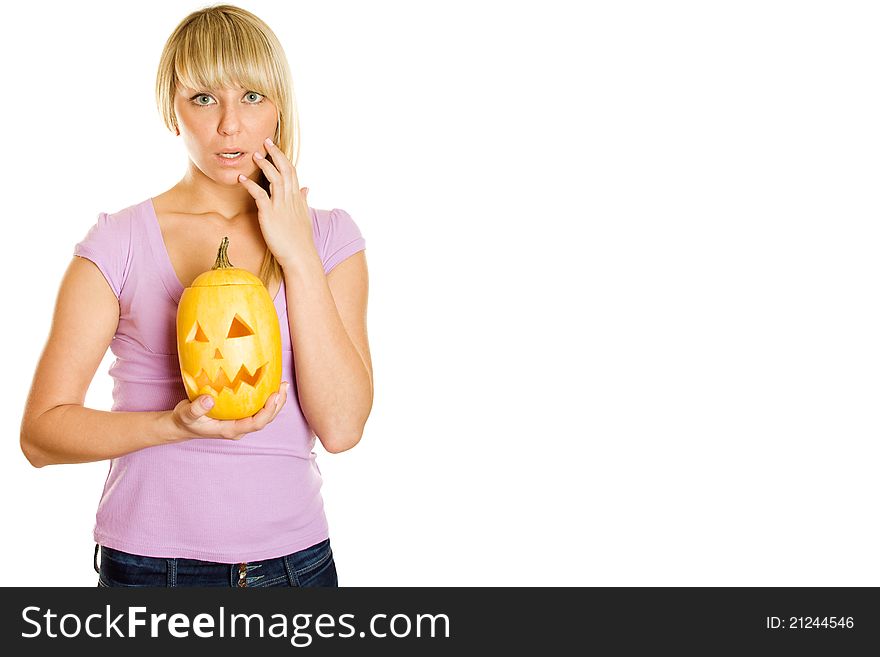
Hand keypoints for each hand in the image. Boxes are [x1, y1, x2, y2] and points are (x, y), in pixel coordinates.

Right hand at [168, 382, 289, 440]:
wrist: (181, 425)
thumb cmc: (184, 420)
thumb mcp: (186, 414)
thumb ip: (196, 408)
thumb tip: (210, 399)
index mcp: (230, 430)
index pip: (256, 424)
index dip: (268, 411)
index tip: (274, 396)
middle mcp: (239, 428)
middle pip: (265, 419)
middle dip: (277, 404)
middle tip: (284, 386)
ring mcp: (240, 422)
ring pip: (263, 414)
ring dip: (274, 401)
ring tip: (282, 384)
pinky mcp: (238, 415)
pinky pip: (256, 408)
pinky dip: (265, 398)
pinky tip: (268, 385)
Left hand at [238, 137, 313, 266]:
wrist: (300, 256)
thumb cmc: (301, 240)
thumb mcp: (305, 217)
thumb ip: (304, 200)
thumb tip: (306, 188)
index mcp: (297, 198)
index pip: (292, 172)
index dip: (282, 158)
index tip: (274, 147)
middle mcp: (291, 199)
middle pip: (284, 170)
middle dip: (275, 154)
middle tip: (265, 141)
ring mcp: (281, 206)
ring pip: (274, 178)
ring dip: (264, 165)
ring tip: (254, 155)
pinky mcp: (270, 215)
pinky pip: (260, 195)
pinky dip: (251, 185)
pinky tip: (242, 179)